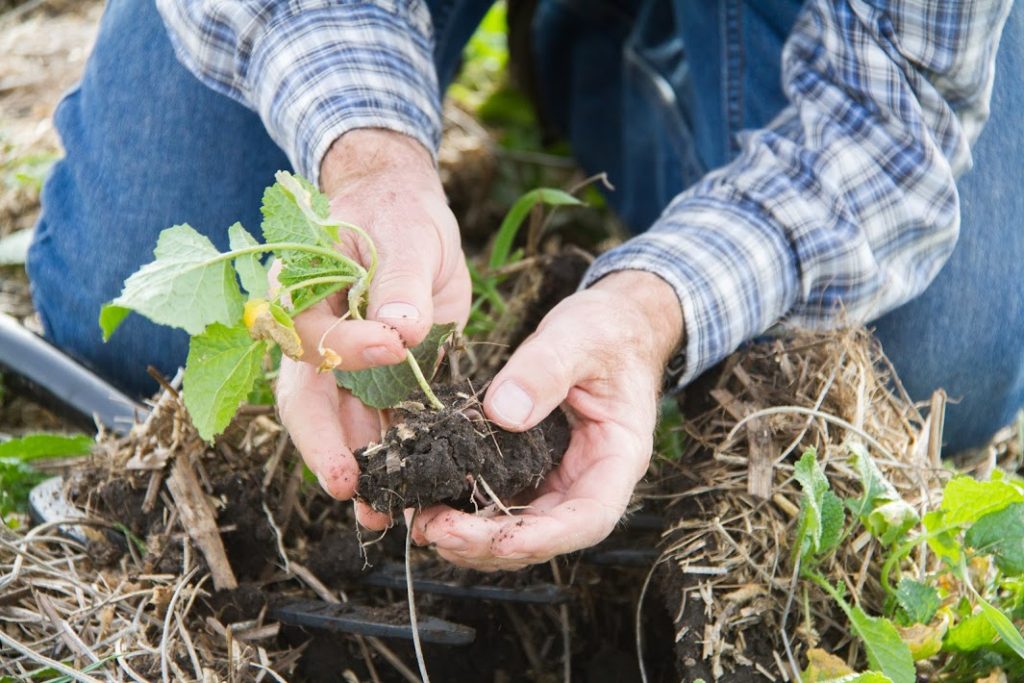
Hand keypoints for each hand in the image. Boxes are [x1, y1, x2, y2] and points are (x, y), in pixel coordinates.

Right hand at [275, 130, 470, 521]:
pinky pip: (381, 425)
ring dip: (361, 469)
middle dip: (328, 449)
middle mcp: (314, 344)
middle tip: (351, 488)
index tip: (395, 344)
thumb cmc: (396, 215)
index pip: (313, 337)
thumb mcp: (404, 234)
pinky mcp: (383, 382)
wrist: (406, 216)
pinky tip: (410, 490)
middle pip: (309, 404)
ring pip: (343, 427)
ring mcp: (347, 369)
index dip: (351, 347)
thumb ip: (400, 280)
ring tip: (380, 515)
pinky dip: (394, 457)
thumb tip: (401, 329)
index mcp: (300, 301)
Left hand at [411, 271, 682, 570]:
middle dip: (489, 542)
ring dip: (470, 536)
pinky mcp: (527, 469)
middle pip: (544, 533)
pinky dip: (464, 510)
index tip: (500, 541)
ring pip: (515, 528)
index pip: (590, 517)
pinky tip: (428, 501)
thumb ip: (544, 371)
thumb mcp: (578, 339)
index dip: (546, 538)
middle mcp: (587, 480)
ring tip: (423, 522)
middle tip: (437, 530)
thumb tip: (502, 413)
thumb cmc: (605, 332)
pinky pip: (497, 501)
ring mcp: (556, 479)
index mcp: (617, 458)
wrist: (606, 324)